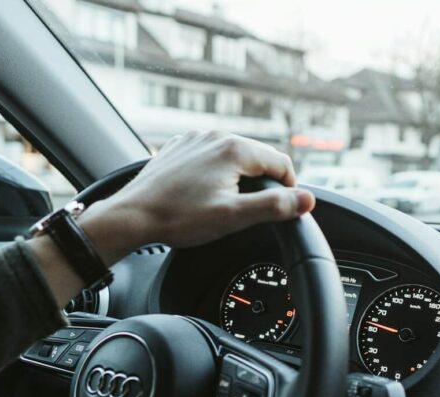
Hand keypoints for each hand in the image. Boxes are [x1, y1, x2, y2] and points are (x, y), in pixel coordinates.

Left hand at [79, 131, 315, 263]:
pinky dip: (216, 173)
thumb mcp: (233, 217)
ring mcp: (195, 140)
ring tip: (227, 205)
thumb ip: (274, 207)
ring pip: (233, 156)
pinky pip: (209, 157)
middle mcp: (215, 136)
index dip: (289, 188)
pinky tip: (204, 194)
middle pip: (258, 157)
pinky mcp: (179, 148)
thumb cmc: (179, 218)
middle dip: (263, 183)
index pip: (281, 163)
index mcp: (234, 149)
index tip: (284, 209)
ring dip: (239, 178)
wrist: (132, 215)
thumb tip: (307, 200)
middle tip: (254, 212)